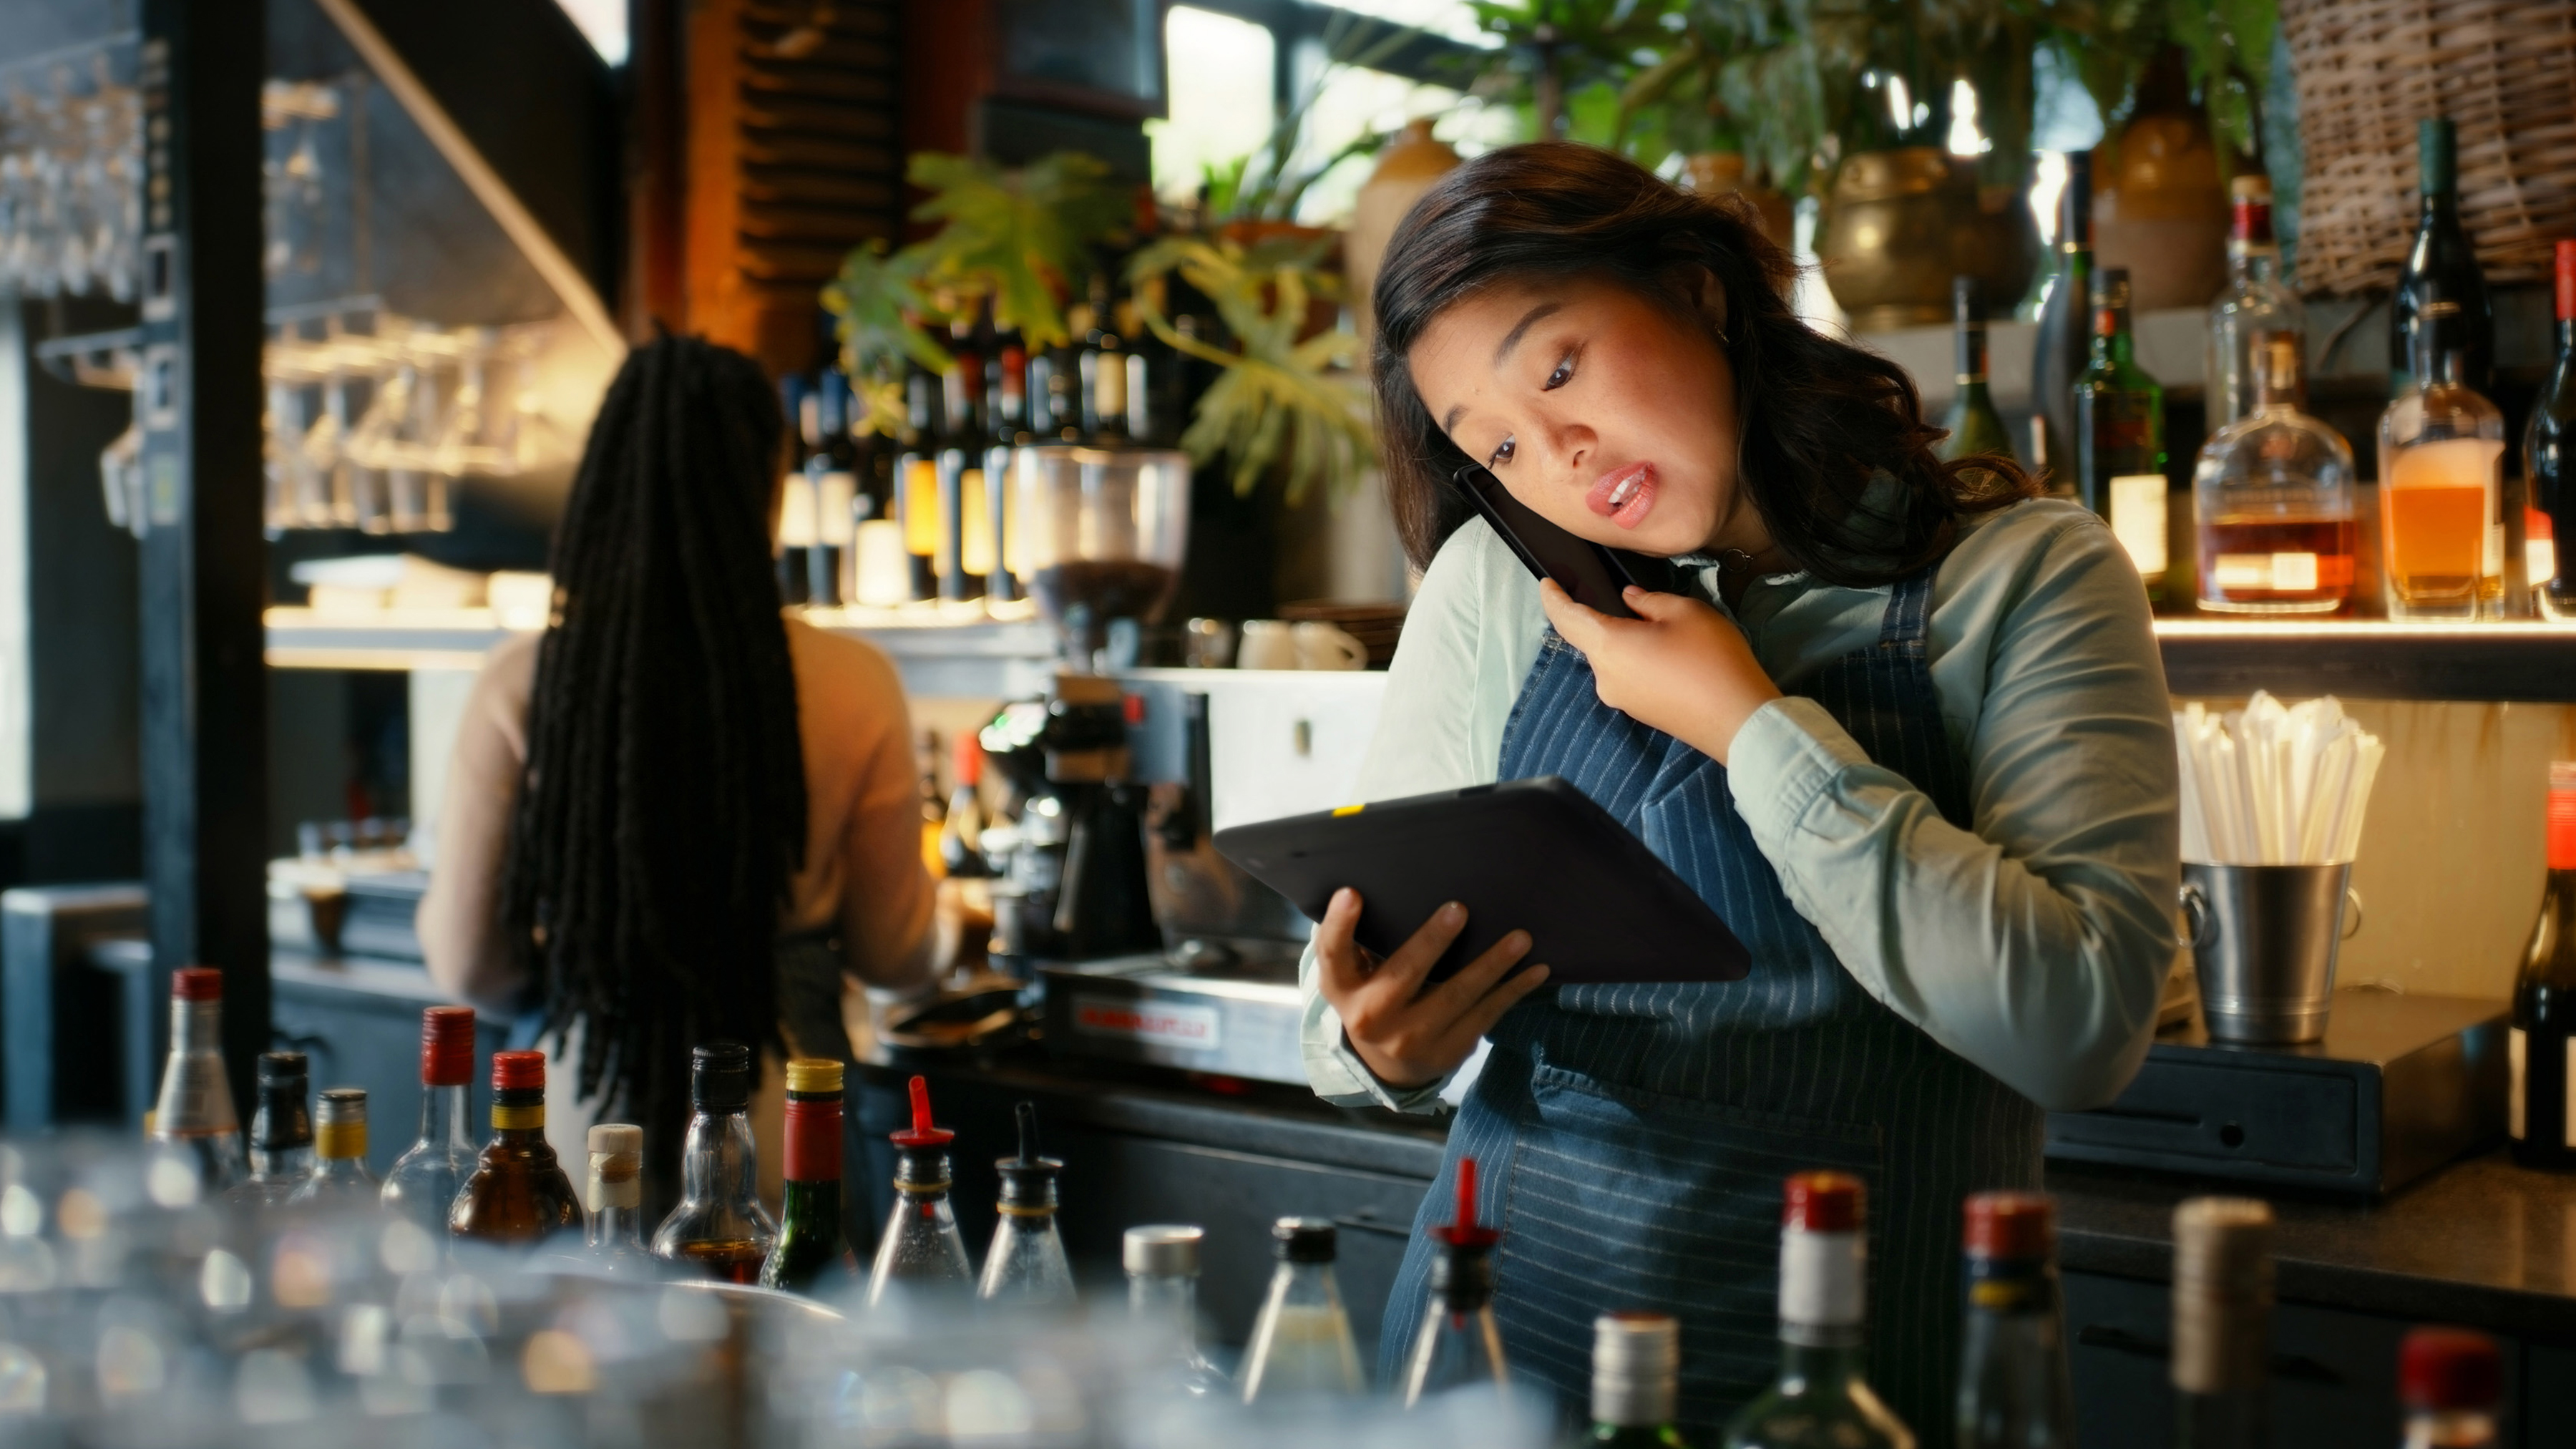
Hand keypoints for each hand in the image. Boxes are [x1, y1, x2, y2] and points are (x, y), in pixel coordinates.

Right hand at [1313, 888, 1549, 1090]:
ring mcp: (1412, 1038)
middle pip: (1404, 974)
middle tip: (1459, 909)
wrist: (1387, 1066)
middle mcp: (1372, 1016)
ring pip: (1457, 996)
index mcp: (1343, 988)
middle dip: (1432, 941)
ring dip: (1492, 965)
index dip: (1340, 924)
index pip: (1334, 954)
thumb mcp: (1353, 974)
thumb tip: (1382, 880)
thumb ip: (1361, 939)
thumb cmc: (1373, 994)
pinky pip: (1486, 1015)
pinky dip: (1513, 990)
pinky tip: (1536, 970)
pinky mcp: (1448, 1051)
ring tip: (1521, 938)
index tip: (1352, 893)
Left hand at [1538, 580, 1782, 763]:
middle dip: (1601, 616)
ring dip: (1624, 638)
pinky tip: (1665, 651)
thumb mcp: (1686, 611)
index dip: (1553, 598)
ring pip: (1611, 657)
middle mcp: (1605, 676)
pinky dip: (1635, 657)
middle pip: (1590, 638)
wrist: (1738, 719)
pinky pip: (1626, 675)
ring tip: (1660, 626)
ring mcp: (1620, 698)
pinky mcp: (1638, 711)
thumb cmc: (1712, 659)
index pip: (1566, 618)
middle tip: (1624, 597)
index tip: (1547, 583)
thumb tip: (1629, 599)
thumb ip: (1649, 600)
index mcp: (1608, 646)